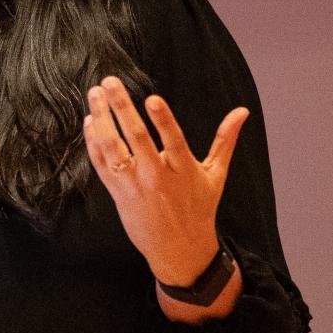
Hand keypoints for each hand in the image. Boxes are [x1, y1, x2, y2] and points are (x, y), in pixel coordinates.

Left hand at [83, 76, 247, 287]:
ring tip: (95, 94)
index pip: (173, 140)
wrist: (179, 250)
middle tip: (109, 82)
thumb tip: (242, 111)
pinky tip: (90, 121)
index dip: (163, 120)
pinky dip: (93, 143)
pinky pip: (101, 165)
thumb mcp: (216, 174)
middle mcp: (157, 177)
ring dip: (101, 120)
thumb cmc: (199, 208)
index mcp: (183, 170)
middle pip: (136, 138)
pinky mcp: (118, 193)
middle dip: (121, 108)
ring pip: (113, 149)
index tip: (152, 99)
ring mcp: (134, 185)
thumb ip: (225, 140)